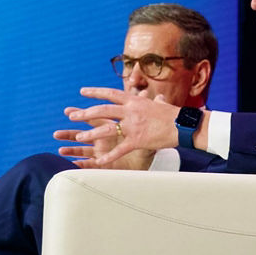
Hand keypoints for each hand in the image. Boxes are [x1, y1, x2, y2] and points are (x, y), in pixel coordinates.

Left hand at [57, 87, 179, 166]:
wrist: (183, 125)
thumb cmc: (172, 114)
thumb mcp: (156, 103)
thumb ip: (147, 100)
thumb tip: (148, 94)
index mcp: (134, 100)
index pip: (110, 93)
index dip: (95, 92)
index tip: (82, 92)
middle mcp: (131, 111)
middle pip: (103, 110)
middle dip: (85, 113)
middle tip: (72, 116)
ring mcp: (133, 126)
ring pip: (107, 129)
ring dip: (92, 134)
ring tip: (79, 137)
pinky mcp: (137, 140)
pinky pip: (119, 149)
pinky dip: (109, 156)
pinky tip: (99, 162)